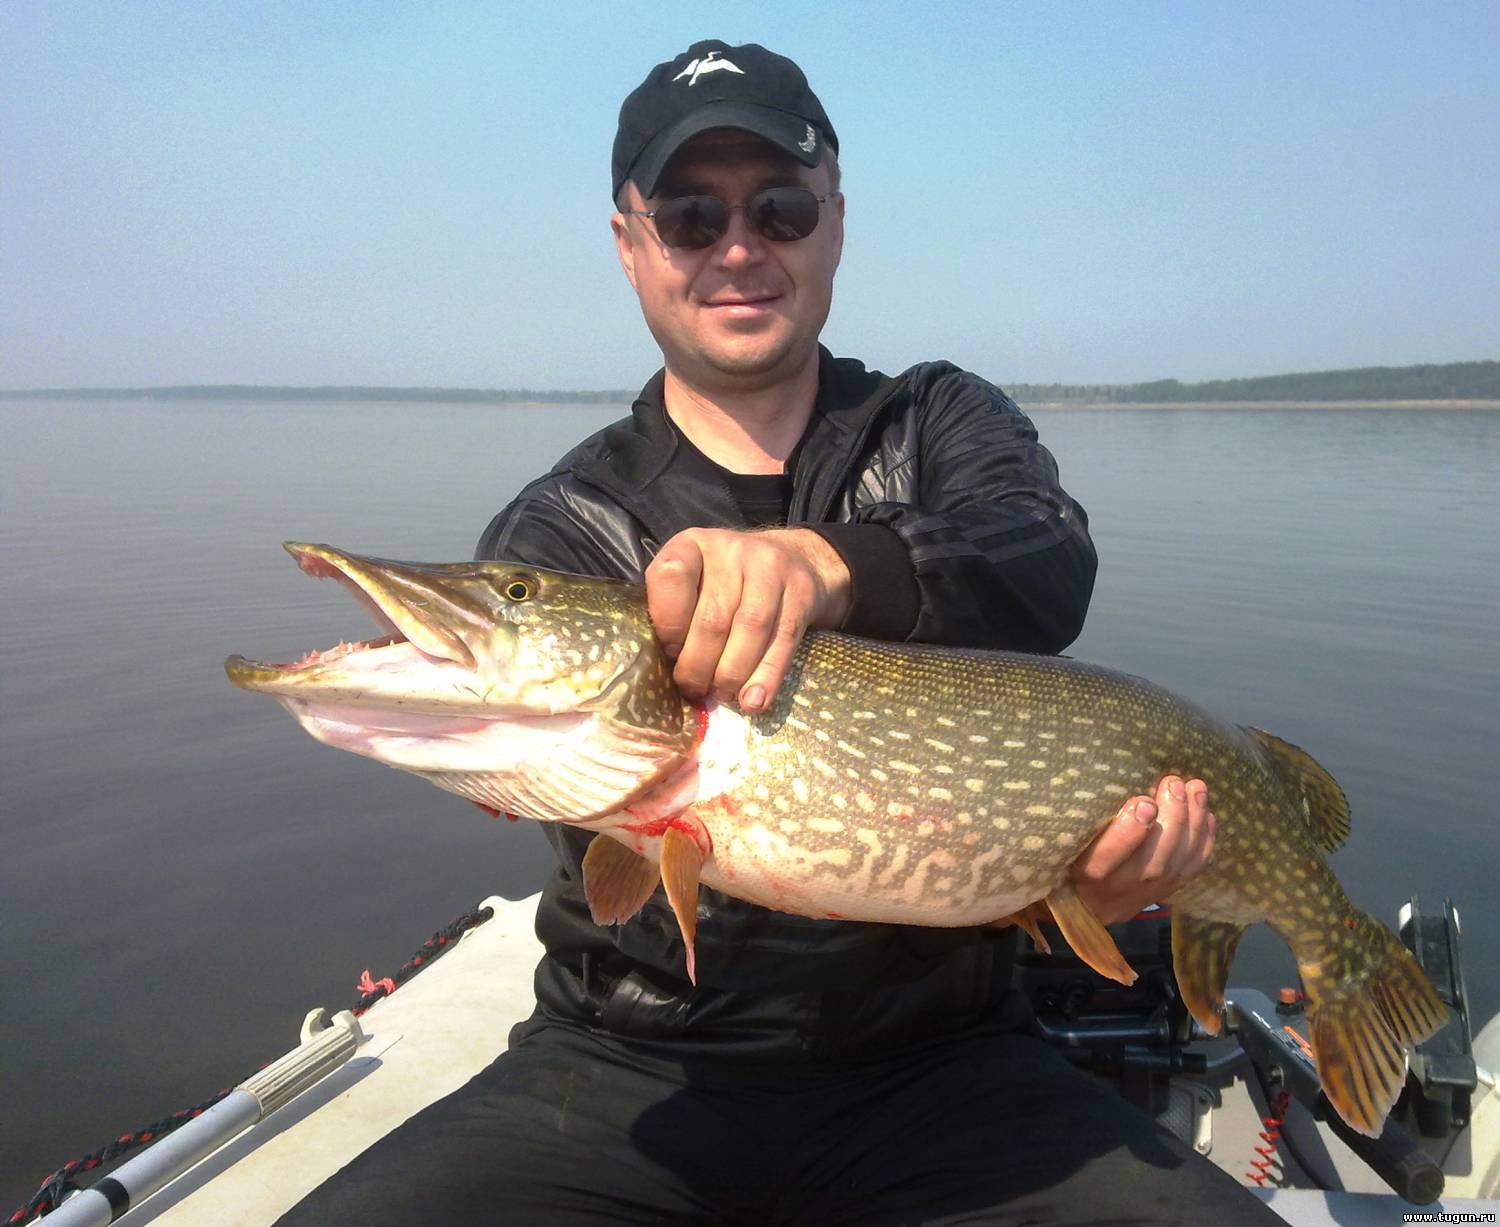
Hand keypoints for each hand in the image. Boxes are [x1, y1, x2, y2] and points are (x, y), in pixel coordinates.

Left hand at [645, 527, 850, 712]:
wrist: (796, 559)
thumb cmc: (730, 581)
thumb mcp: (695, 580)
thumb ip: (677, 612)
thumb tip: (668, 672)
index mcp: (693, 545)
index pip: (670, 576)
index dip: (667, 623)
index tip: (670, 653)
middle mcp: (731, 550)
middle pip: (712, 617)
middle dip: (698, 665)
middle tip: (694, 690)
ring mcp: (771, 568)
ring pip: (749, 631)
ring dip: (731, 674)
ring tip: (721, 695)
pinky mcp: (801, 592)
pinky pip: (782, 641)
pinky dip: (766, 677)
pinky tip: (753, 700)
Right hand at [1067, 776, 1215, 923]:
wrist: (1092, 903)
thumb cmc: (1075, 856)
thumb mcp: (1068, 842)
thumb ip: (1084, 822)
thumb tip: (1109, 782)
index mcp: (1088, 872)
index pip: (1106, 858)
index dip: (1129, 833)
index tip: (1144, 802)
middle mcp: (1121, 887)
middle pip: (1153, 861)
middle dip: (1171, 819)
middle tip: (1173, 783)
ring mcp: (1150, 891)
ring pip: (1178, 862)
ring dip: (1192, 822)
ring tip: (1195, 788)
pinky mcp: (1171, 888)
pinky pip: (1195, 866)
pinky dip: (1205, 838)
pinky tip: (1206, 812)